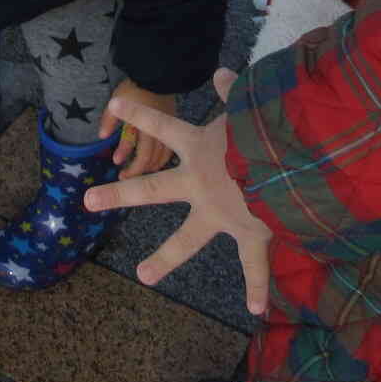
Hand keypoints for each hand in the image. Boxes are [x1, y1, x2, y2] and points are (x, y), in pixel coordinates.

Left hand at [84, 68, 274, 314]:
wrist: (292, 162)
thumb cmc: (267, 126)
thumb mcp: (246, 102)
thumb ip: (232, 90)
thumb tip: (220, 71)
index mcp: (199, 147)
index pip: (162, 126)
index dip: (136, 113)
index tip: (111, 105)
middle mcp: (201, 182)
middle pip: (153, 189)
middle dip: (119, 194)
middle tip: (87, 200)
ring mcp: (221, 212)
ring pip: (187, 239)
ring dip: (164, 258)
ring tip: (143, 276)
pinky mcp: (250, 233)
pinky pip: (253, 265)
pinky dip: (258, 287)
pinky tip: (255, 310)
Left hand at [107, 81, 177, 177]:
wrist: (155, 77)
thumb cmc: (133, 90)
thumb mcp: (115, 102)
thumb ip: (109, 119)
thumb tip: (102, 136)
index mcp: (139, 121)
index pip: (132, 141)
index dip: (123, 151)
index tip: (116, 161)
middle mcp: (154, 129)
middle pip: (148, 155)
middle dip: (136, 169)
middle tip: (123, 177)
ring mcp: (166, 131)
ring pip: (161, 157)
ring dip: (149, 168)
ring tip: (138, 178)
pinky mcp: (173, 130)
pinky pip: (169, 151)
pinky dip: (161, 162)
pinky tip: (154, 167)